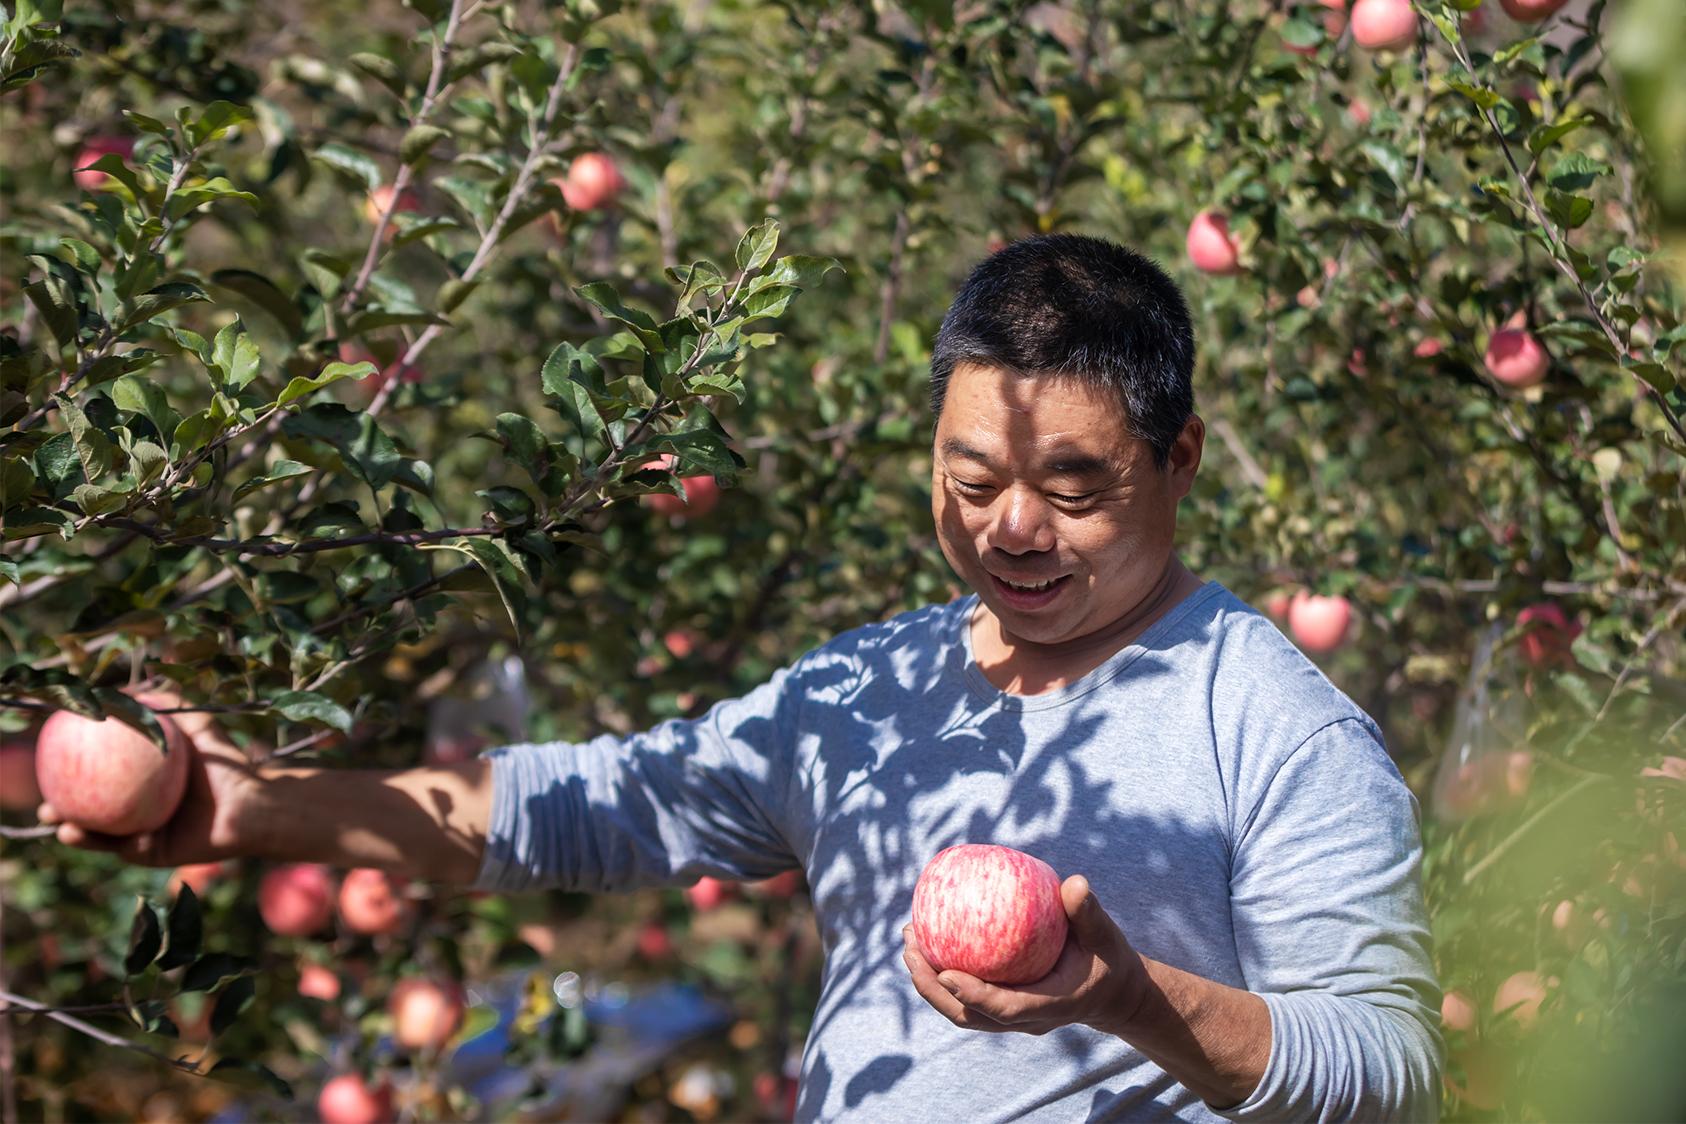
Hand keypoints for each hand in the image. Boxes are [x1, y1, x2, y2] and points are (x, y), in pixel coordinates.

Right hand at [37, 689, 263, 867]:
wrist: (254, 799)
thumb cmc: (225, 760)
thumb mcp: (194, 724)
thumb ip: (163, 705)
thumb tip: (122, 689)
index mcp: (138, 783)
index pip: (95, 780)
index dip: (67, 778)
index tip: (47, 769)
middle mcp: (136, 809)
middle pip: (87, 812)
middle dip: (60, 812)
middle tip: (46, 806)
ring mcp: (142, 834)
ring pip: (100, 837)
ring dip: (76, 834)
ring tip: (61, 825)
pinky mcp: (154, 854)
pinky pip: (128, 849)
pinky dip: (114, 843)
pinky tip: (100, 835)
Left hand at [902, 874, 1145, 1036]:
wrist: (1113, 994)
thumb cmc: (1107, 959)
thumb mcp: (1105, 936)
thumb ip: (1088, 913)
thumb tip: (1075, 882)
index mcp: (1049, 1005)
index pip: (1005, 1009)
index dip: (973, 995)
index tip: (944, 972)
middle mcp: (1025, 1019)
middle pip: (969, 1015)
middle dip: (933, 989)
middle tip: (911, 949)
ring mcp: (1011, 1018)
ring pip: (961, 1010)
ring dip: (930, 983)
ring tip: (910, 944)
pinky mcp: (1003, 1008)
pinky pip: (966, 996)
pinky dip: (942, 975)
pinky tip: (930, 940)